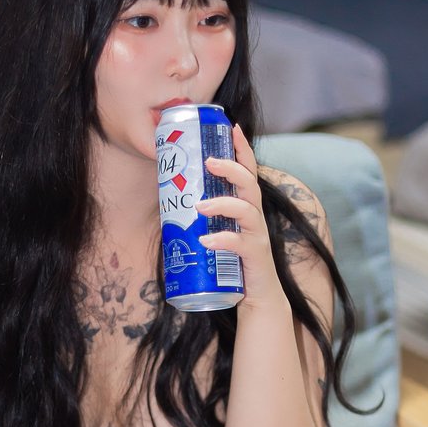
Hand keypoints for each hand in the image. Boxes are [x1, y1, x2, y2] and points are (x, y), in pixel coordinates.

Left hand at [197, 124, 285, 311]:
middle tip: (209, 161)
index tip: (232, 127)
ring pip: (247, 210)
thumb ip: (205, 218)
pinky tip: (206, 241)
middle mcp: (255, 218)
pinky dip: (222, 240)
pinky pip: (241, 244)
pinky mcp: (256, 257)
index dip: (243, 149)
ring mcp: (257, 236)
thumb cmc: (235, 263)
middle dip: (232, 168)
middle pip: (250, 184)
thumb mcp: (220, 233)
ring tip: (199, 206)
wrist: (257, 299)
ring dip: (223, 204)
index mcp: (247, 208)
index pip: (248, 171)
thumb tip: (170, 202)